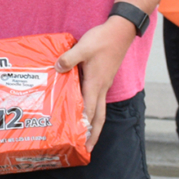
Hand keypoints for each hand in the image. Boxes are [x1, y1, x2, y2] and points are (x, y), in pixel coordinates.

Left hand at [54, 15, 138, 149]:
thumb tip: (57, 68)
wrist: (121, 31)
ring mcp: (103, 83)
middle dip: (94, 133)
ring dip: (93, 122)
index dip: (86, 126)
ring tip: (86, 134)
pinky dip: (92, 108)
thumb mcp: (83, 47)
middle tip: (87, 147)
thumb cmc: (103, 39)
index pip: (90, 109)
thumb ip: (69, 59)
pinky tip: (83, 109)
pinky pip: (98, 98)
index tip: (83, 141)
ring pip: (100, 108)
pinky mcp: (103, 78)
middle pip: (99, 116)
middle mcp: (101, 87)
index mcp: (96, 83)